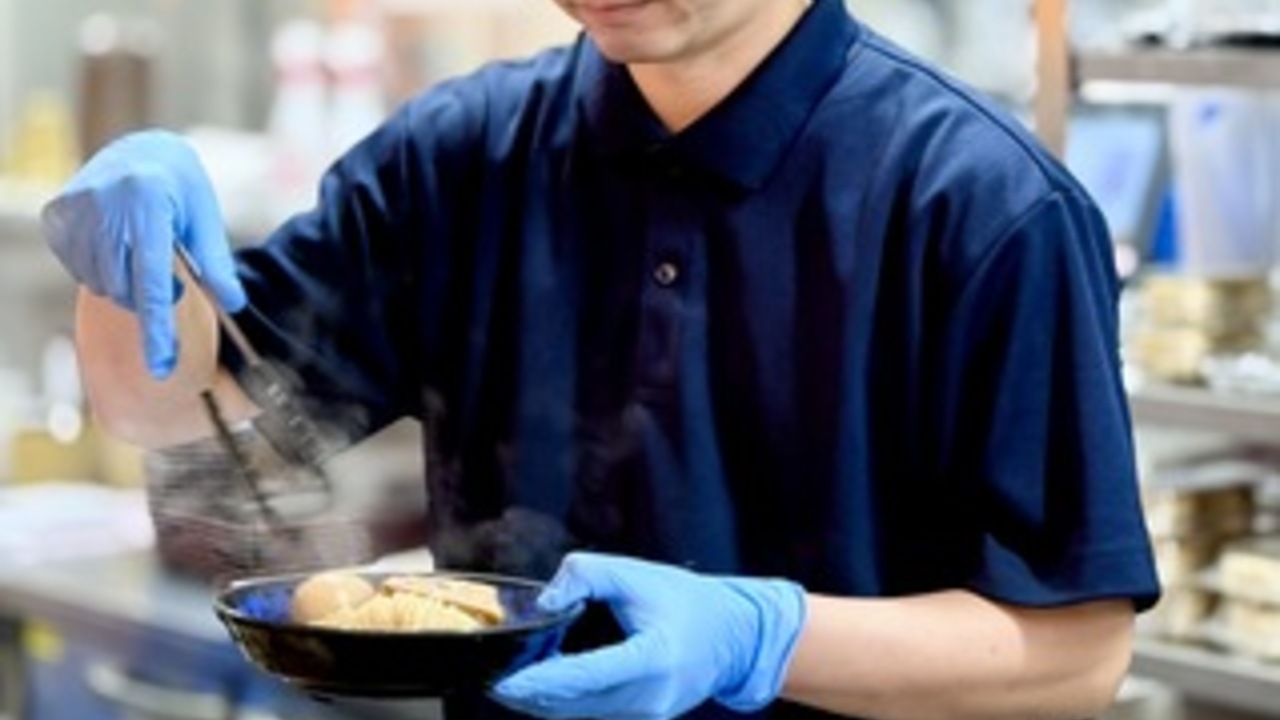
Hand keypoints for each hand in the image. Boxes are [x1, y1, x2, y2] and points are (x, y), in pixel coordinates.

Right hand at [41, 129, 245, 377]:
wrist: (140, 150)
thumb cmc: (181, 188)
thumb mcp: (205, 219)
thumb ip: (217, 264)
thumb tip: (236, 305)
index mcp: (148, 206)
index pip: (152, 284)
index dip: (158, 331)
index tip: (162, 367)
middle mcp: (106, 207)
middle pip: (125, 291)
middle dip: (148, 294)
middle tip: (165, 262)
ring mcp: (76, 211)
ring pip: (102, 285)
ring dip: (125, 282)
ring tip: (139, 247)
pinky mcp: (58, 217)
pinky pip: (80, 269)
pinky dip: (101, 269)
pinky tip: (115, 242)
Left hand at [491, 552, 806, 719]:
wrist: (732, 636)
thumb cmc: (685, 600)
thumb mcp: (635, 573)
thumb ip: (584, 575)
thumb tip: (544, 603)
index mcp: (655, 658)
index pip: (587, 676)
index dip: (542, 681)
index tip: (505, 680)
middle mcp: (651, 698)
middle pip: (575, 704)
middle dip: (529, 694)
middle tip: (491, 680)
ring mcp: (648, 717)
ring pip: (579, 716)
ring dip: (541, 703)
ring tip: (506, 684)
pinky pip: (591, 717)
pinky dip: (562, 704)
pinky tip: (536, 689)